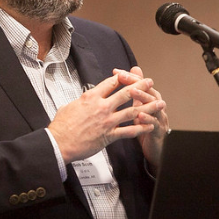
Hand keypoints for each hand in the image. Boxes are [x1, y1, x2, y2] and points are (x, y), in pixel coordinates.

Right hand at [48, 72, 165, 164]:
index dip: (123, 78)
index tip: (130, 75)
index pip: (111, 83)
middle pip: (126, 93)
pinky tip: (149, 126)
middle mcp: (102, 107)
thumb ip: (80, 101)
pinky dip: (141, 128)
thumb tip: (83, 100)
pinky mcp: (109, 136)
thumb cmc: (61, 126)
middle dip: (141, 87)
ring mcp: (107, 121)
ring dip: (148, 106)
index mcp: (91, 97)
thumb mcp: (69, 106)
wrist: (59, 143)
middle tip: (149, 82)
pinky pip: (129, 131)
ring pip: (132, 111)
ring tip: (159, 103)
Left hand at [114, 66, 168, 169]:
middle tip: (124, 77)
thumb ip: (133, 91)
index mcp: (150, 99)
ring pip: (153, 105)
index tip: (117, 72)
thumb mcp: (137, 107)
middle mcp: (156, 105)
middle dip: (136, 82)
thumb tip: (127, 74)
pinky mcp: (159, 131)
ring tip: (133, 91)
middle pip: (148, 90)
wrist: (154, 148)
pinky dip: (147, 120)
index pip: (141, 83)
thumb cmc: (144, 126)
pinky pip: (154, 124)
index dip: (130, 77)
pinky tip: (139, 116)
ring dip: (143, 97)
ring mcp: (159, 117)